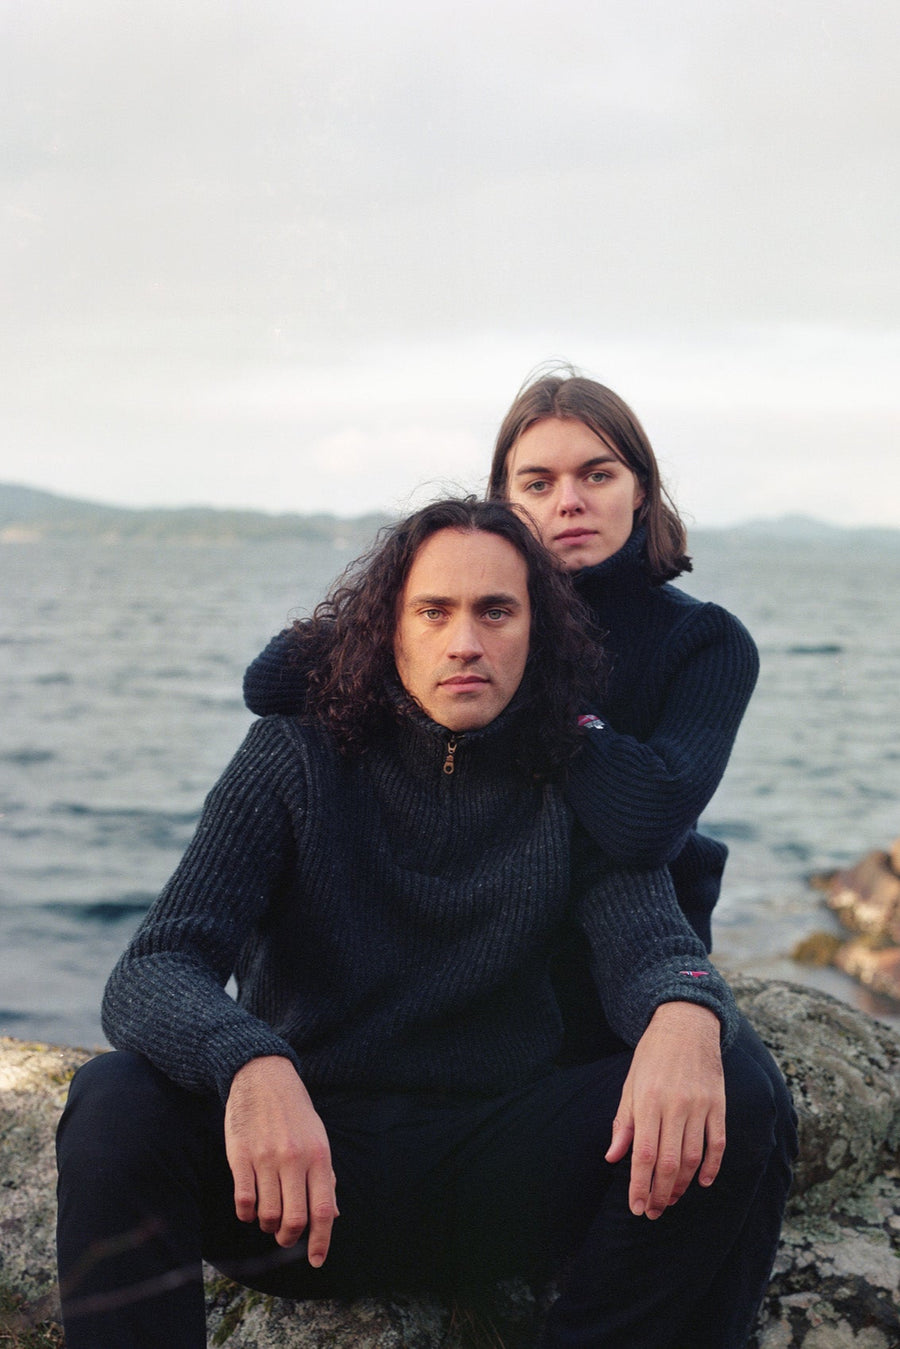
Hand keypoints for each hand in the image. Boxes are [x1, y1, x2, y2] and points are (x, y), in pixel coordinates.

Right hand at [224, 1056, 337, 1263]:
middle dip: (289, 1238)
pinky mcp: (240, 1156)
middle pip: (295, 1218)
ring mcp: (266, 1157)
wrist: (263, 1077)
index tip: (316, 1262)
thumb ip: (326, 1176)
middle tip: (285, 1237)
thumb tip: (334, 1215)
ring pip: (267, 1214)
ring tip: (268, 1218)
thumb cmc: (295, 1112)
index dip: (321, 1241)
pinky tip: (250, 1208)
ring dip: (267, 1225)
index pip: (324, 1209)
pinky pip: (244, 1201)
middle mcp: (294, 1159)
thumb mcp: (319, 1139)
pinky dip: (246, 1214)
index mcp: (319, 1155)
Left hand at [605, 1002, 725, 1219]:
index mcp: (648, 1100)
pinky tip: (703, 1183)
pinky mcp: (719, 1105)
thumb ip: (623, 1122)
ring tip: (670, 1199)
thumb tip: (613, 1157)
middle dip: (659, 1193)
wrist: (686, 1025)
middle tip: (652, 1211)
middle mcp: (675, 1105)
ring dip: (682, 1185)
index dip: (639, 1185)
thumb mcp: (630, 1084)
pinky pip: (718, 1143)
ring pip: (694, 1158)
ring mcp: (700, 1105)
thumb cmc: (652, 1056)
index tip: (636, 1207)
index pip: (643, 1154)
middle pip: (669, 1162)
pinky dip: (712, 1167)